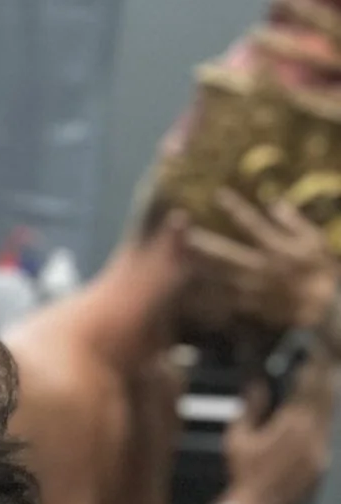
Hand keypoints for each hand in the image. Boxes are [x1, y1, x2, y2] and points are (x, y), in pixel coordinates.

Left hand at [185, 192, 340, 338]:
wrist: (323, 308)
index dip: (234, 208)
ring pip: (220, 278)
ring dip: (200, 270)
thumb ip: (293, 222)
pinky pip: (224, 300)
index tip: (217, 195)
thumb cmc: (320, 270)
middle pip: (226, 253)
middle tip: (183, 234)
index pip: (251, 223)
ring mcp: (253, 288)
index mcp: (276, 247)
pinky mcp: (249, 306)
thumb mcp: (314, 240)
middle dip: (205, 243)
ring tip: (179, 262)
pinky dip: (207, 296)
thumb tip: (275, 203)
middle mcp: (260, 266)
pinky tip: (188, 292)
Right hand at [226, 348, 335, 503]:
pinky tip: (315, 419)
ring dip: (326, 399)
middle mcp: (312, 434)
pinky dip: (322, 423)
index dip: (314, 364)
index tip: (313, 349)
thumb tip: (256, 382)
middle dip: (325, 377)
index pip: (309, 384)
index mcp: (292, 423)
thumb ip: (250, 408)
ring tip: (322, 384)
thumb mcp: (237, 438)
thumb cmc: (242, 473)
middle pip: (326, 396)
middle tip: (324, 361)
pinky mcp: (322, 465)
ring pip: (330, 416)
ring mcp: (320, 451)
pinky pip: (326, 437)